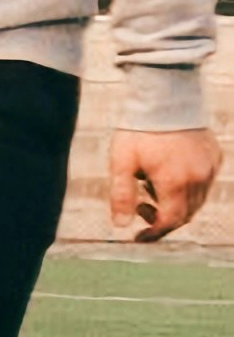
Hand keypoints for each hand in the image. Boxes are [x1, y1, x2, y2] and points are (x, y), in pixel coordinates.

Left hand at [119, 127, 220, 246]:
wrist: (165, 99)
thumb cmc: (139, 130)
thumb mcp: (121, 163)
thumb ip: (121, 196)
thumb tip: (120, 225)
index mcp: (175, 181)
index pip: (171, 220)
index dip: (155, 232)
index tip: (139, 237)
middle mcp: (198, 177)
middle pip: (185, 214)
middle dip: (162, 219)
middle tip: (141, 207)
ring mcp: (210, 167)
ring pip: (197, 201)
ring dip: (175, 204)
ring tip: (151, 187)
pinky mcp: (215, 157)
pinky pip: (205, 183)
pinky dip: (188, 189)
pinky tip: (168, 175)